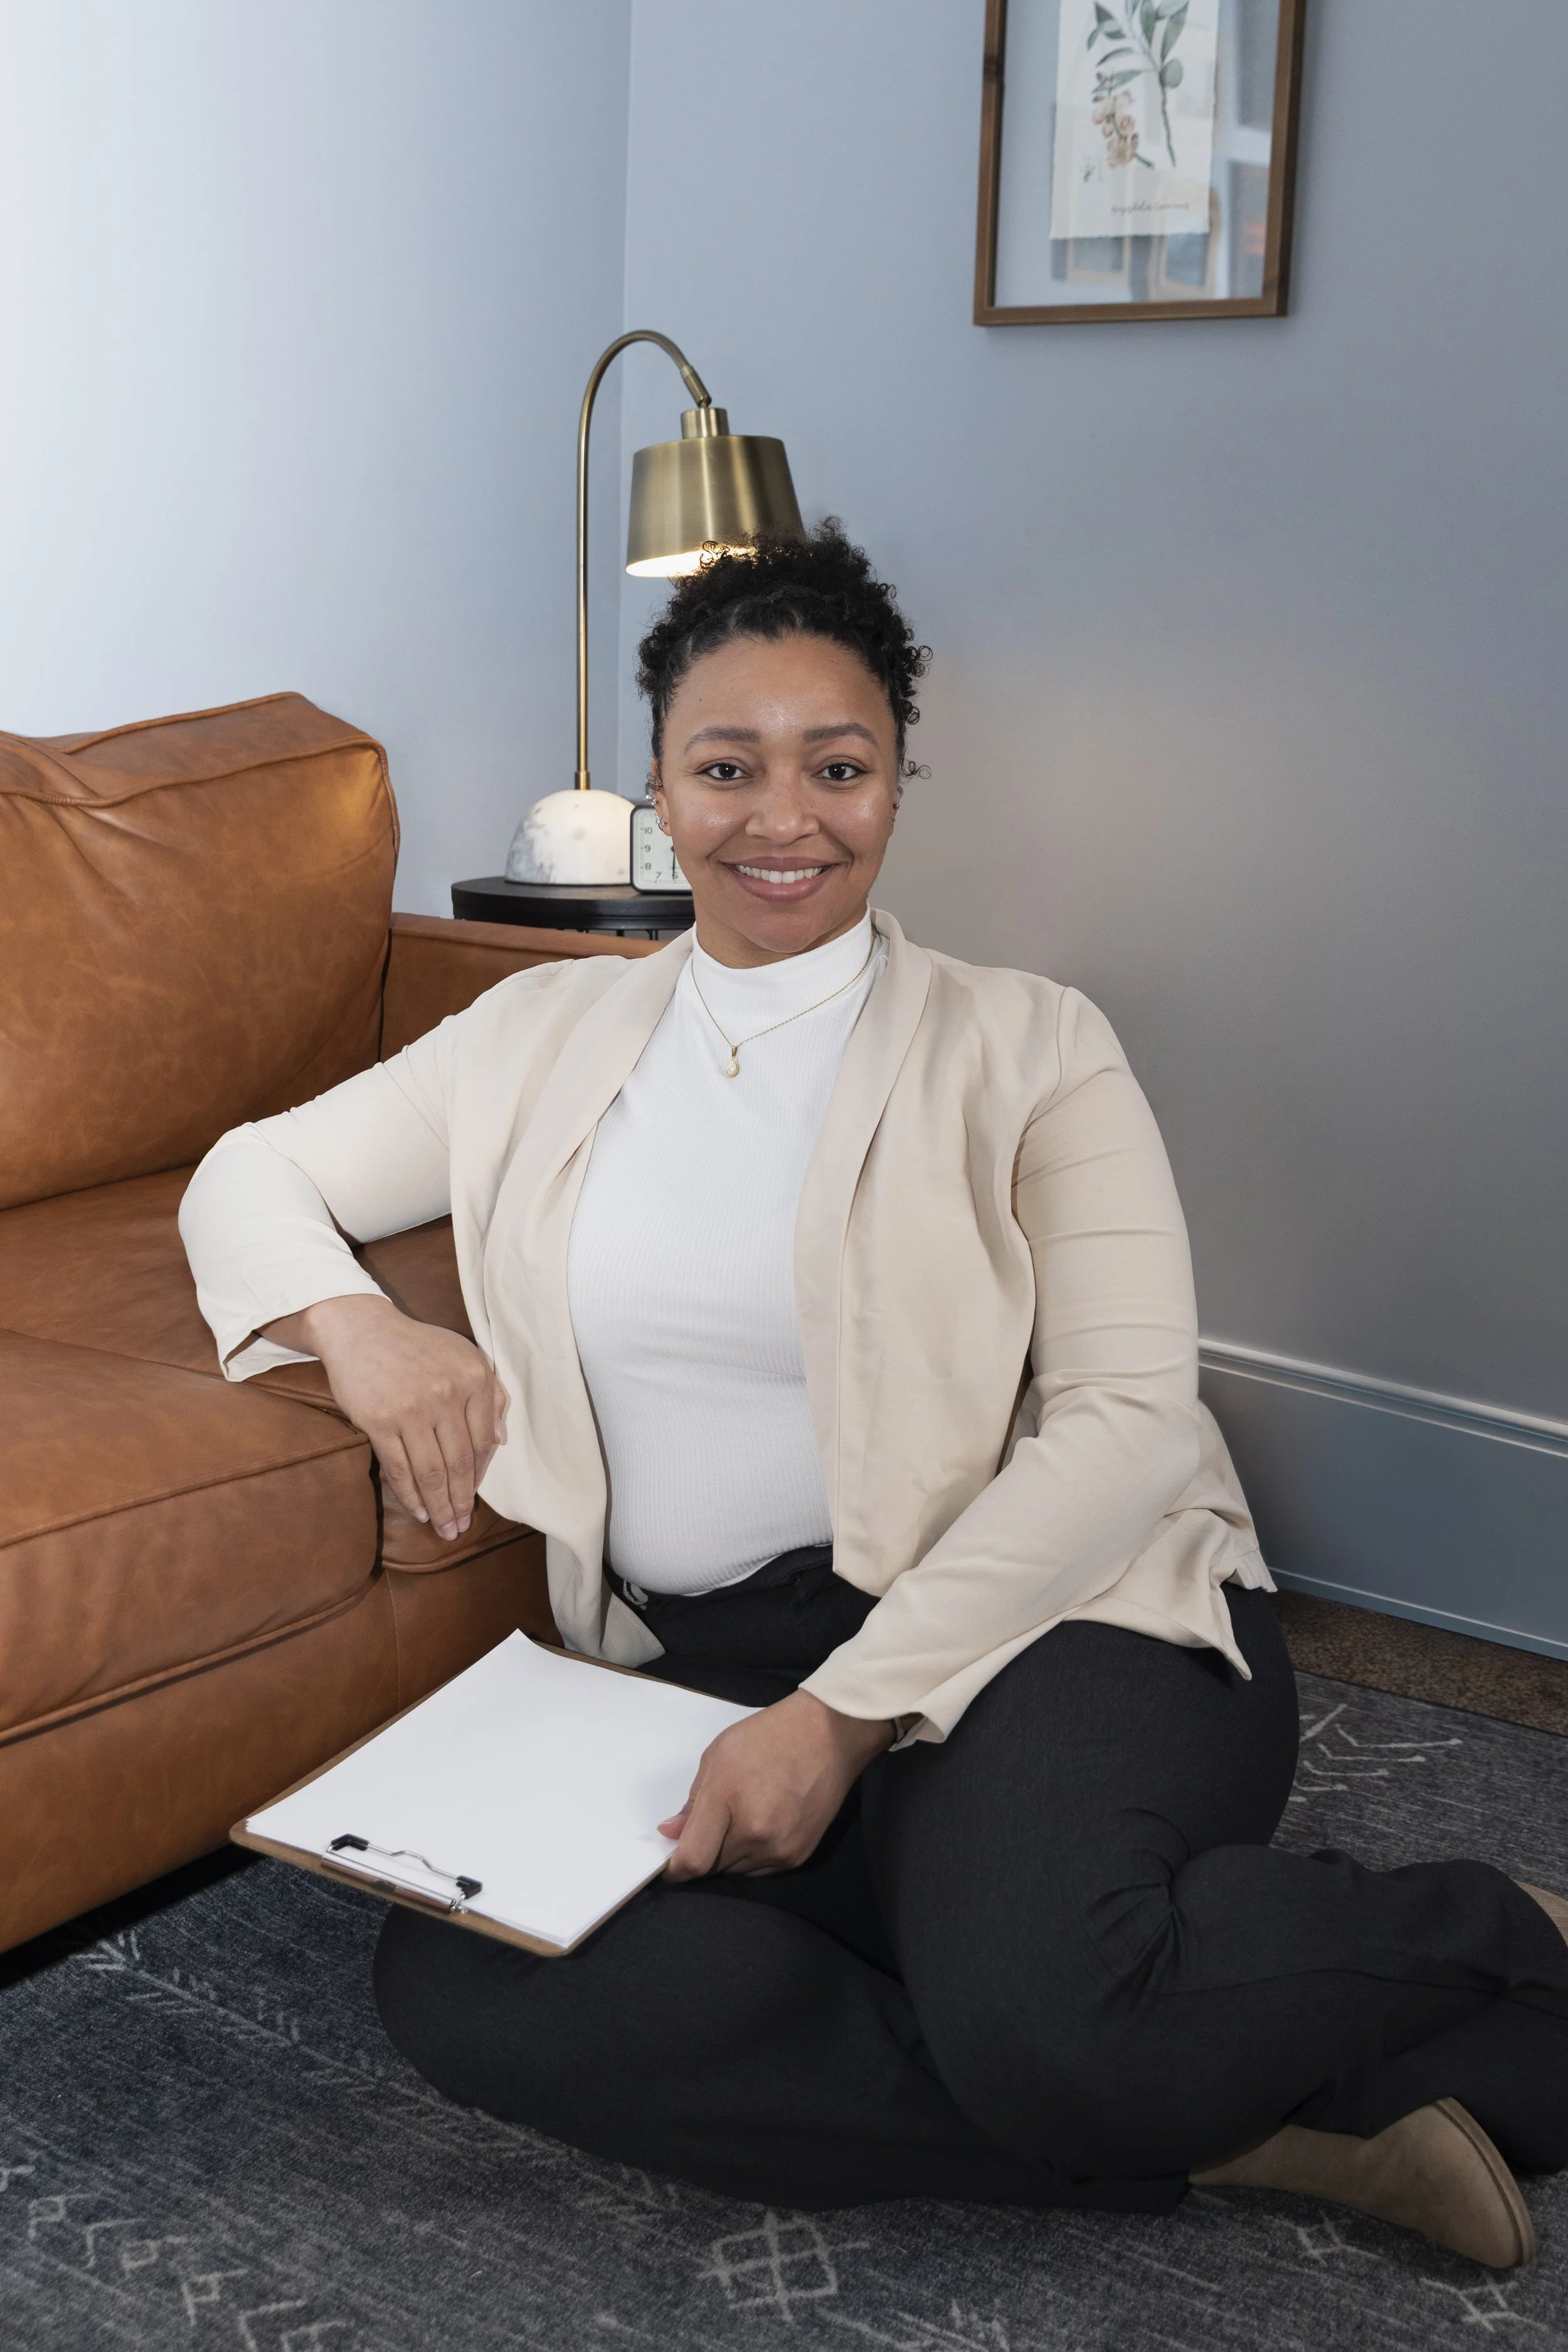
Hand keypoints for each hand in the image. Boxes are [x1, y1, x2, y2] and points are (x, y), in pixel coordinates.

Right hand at [261, 1294, 506, 1540]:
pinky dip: (411, 1495)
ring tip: (445, 1528)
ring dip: (440, 1507)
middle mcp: (446, 1394)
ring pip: (431, 1471)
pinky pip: (400, 1468)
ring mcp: (412, 1409)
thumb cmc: (416, 1347)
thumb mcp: (463, 1357)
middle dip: (462, 1500)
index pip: (482, 1440)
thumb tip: (500, 1440)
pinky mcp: (380, 1422)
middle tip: (462, 1526)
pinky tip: (419, 1511)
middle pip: (459, 1462)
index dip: (480, 1474)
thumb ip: (490, 1395)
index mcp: (473, 1378)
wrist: (360, 1329)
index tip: (475, 1496)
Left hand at [660, 1690, 892, 1878]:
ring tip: (742, 1816)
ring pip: (735, 1870)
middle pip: (712, 1868)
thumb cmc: (767, 1737)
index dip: (675, 1868)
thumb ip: (693, 1801)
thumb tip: (671, 1833)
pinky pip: (760, 1870)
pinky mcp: (798, 1857)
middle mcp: (756, 1835)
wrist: (827, 1735)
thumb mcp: (718, 1756)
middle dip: (704, 1852)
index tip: (670, 1861)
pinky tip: (761, 1824)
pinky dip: (752, 1854)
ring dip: (728, 1854)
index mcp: (729, 1802)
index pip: (693, 1860)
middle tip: (713, 1822)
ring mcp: (779, 1850)